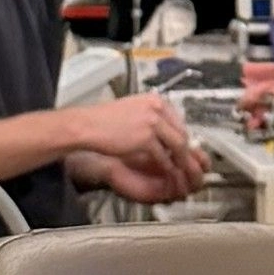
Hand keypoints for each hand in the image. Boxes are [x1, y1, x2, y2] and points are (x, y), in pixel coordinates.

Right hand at [63, 92, 207, 200]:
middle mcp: (157, 109)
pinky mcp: (147, 138)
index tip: (183, 148)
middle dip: (185, 150)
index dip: (181, 136)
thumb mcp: (133, 111)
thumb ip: (150, 117)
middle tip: (185, 162)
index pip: (177, 120)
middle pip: (181, 132)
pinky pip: (164, 156)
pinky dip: (167, 167)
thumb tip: (164, 129)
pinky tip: (168, 174)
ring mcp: (153, 123)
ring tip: (181, 171)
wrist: (88, 126)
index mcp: (155, 100)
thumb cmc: (104, 120)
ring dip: (181, 161)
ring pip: (177, 145)